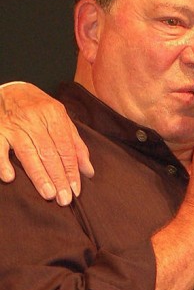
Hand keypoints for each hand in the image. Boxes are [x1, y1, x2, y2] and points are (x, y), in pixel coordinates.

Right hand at [0, 83, 93, 203]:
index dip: (71, 170)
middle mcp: (34, 119)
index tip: (76, 190)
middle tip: (64, 199)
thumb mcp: (61, 119)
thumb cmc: (39, 108)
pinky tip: (9, 177)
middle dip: (58, 177)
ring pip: (28, 153)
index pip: (65, 147)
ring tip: (48, 194)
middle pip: (49, 153)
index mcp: (53, 114)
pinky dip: (3, 162)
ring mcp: (14, 125)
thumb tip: (89, 171)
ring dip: (38, 175)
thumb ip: (75, 144)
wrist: (11, 89)